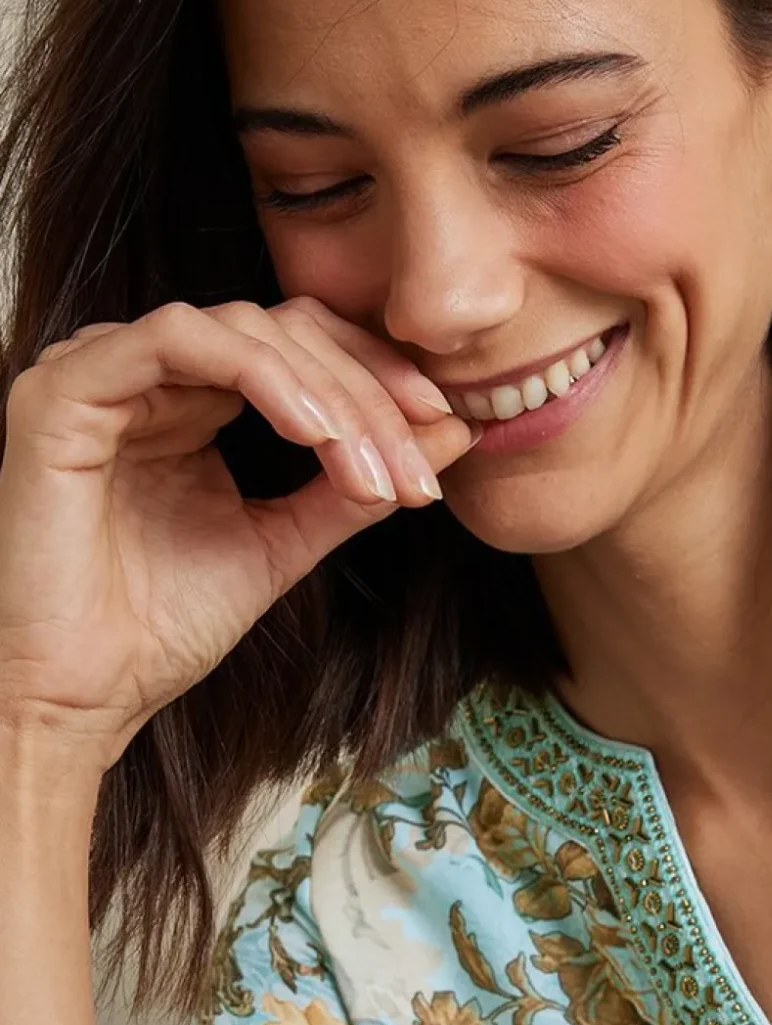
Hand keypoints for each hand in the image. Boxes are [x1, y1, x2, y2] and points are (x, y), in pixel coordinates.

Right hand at [0, 295, 478, 770]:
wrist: (83, 696)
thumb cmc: (159, 629)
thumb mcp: (284, 544)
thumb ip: (354, 486)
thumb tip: (453, 429)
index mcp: (189, 400)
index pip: (298, 345)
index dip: (377, 376)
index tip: (443, 430)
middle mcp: (144, 374)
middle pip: (281, 329)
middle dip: (367, 393)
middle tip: (418, 465)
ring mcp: (98, 371)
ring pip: (240, 327)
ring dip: (327, 391)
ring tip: (372, 464)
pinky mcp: (64, 389)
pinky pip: (177, 340)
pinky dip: (261, 376)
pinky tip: (315, 434)